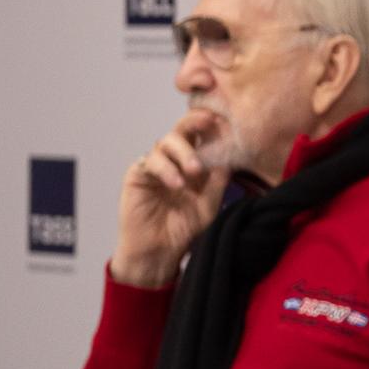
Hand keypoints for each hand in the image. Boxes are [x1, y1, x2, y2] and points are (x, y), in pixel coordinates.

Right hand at [109, 110, 230, 287]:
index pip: (202, 136)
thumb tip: (230, 155)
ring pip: (165, 141)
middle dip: (195, 122)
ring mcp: (156, 165)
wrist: (160, 249)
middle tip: (209, 122)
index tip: (226, 119)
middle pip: (182, 129)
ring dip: (183, 152)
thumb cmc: (185, 227)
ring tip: (194, 171)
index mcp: (195, 163)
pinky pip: (151, 161)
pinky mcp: (138, 174)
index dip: (212, 125)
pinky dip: (166, 169)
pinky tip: (177, 183)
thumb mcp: (210, 202)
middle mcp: (175, 160)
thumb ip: (219, 179)